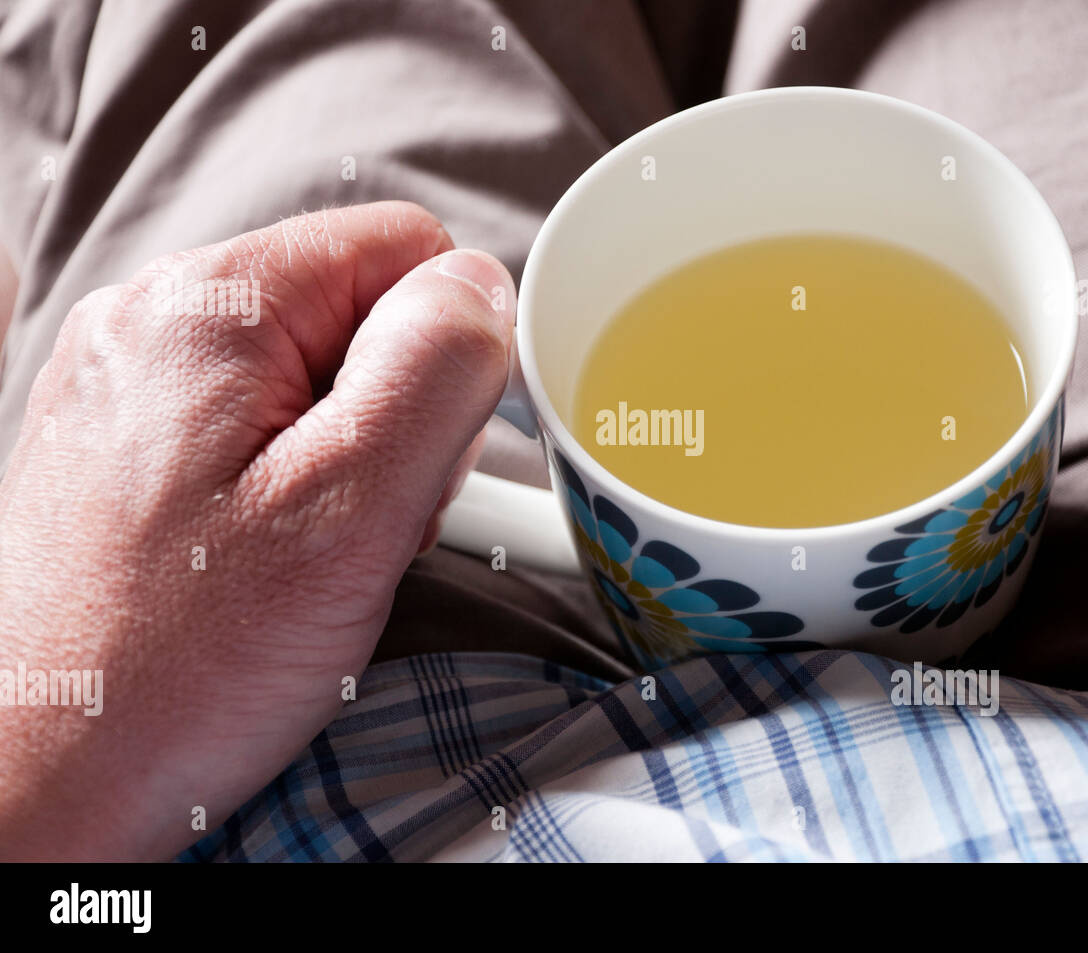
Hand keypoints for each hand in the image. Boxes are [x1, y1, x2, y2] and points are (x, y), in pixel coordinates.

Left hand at [0, 201, 515, 859]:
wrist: (35, 780)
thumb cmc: (175, 667)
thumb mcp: (349, 508)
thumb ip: (435, 370)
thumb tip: (478, 287)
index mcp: (210, 307)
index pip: (404, 247)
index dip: (449, 348)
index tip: (426, 455)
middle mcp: (157, 322)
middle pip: (360, 312)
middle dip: (399, 416)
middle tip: (363, 524)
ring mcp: (136, 384)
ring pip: (319, 375)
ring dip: (353, 462)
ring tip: (312, 555)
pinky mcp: (131, 444)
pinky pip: (263, 428)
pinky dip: (299, 488)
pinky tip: (275, 559)